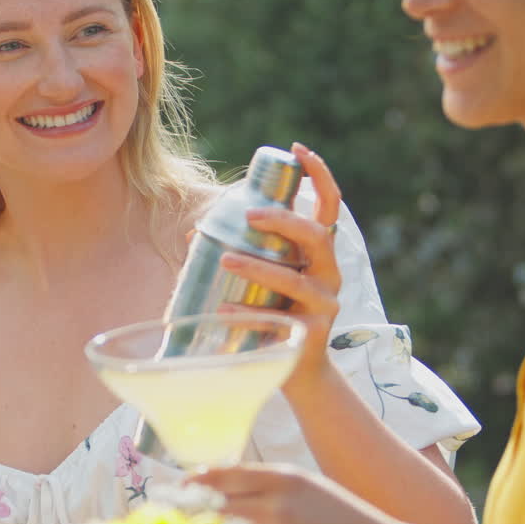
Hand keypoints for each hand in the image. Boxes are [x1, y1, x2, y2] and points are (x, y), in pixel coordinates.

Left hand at [191, 464, 401, 523]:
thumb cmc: (339, 515)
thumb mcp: (305, 484)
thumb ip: (262, 480)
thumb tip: (212, 479)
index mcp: (284, 480)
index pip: (223, 475)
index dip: (195, 480)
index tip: (183, 485)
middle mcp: (278, 509)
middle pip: (214, 508)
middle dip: (190, 512)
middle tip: (176, 514)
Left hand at [219, 142, 341, 386]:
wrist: (297, 373)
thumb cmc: (275, 316)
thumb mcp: (264, 280)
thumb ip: (242, 254)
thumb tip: (194, 236)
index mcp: (319, 254)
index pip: (329, 206)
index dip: (319, 175)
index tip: (296, 150)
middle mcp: (329, 274)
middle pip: (316, 236)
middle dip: (283, 221)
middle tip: (249, 214)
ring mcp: (325, 305)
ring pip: (295, 280)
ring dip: (258, 267)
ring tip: (225, 259)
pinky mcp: (310, 335)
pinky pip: (276, 320)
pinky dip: (246, 314)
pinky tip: (222, 310)